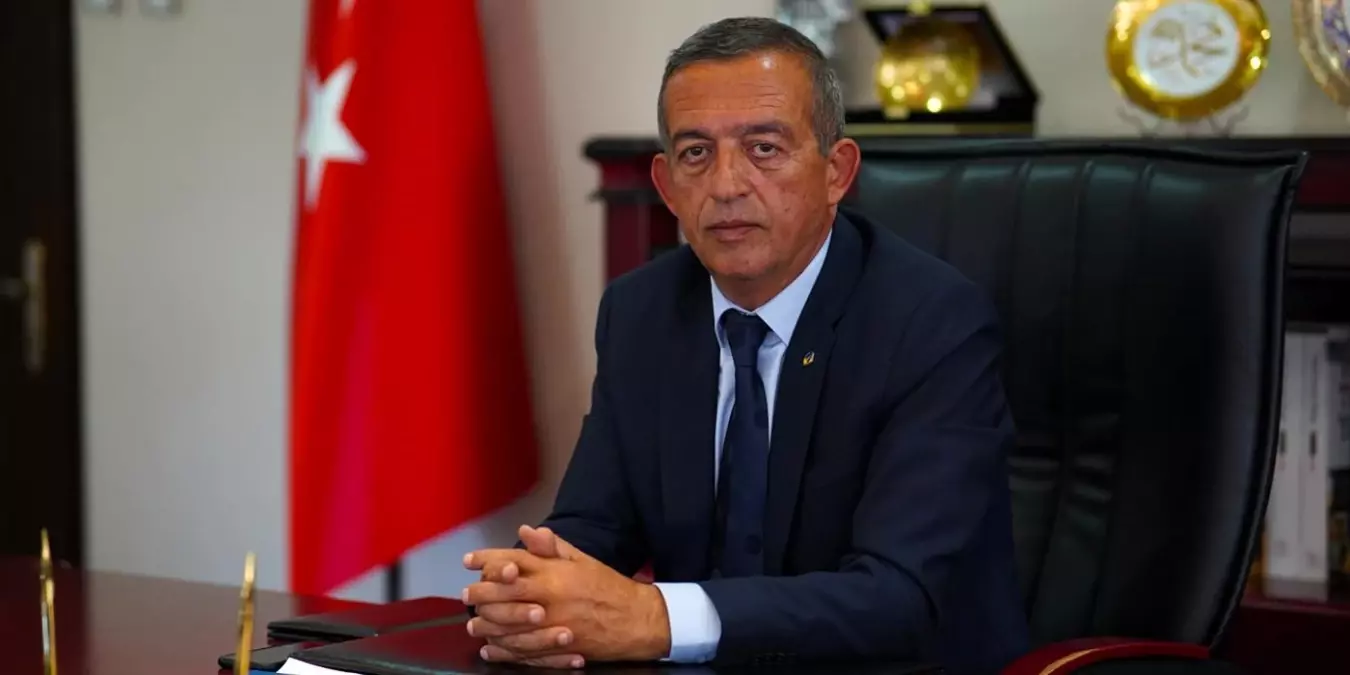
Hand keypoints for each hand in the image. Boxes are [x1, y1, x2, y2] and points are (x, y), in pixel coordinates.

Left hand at [463, 525, 670, 666]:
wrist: (637, 619)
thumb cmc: (608, 586)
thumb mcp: (582, 559)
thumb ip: (551, 546)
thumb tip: (527, 532)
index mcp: (554, 572)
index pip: (511, 561)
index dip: (485, 560)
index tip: (469, 561)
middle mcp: (549, 597)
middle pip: (502, 593)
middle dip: (478, 593)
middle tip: (466, 595)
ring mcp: (552, 624)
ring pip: (507, 625)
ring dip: (486, 624)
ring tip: (473, 624)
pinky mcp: (558, 646)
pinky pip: (522, 651)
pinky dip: (503, 651)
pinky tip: (491, 649)